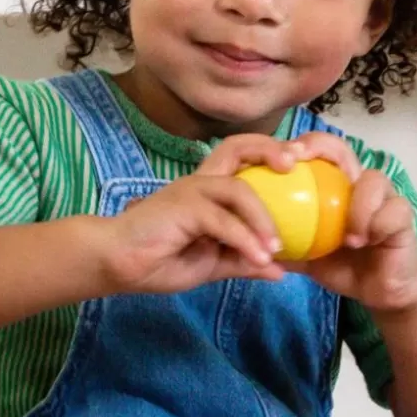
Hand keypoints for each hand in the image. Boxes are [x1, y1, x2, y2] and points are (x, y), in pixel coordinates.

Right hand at [97, 134, 298, 294]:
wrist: (116, 263)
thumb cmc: (160, 258)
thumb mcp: (213, 263)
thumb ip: (244, 261)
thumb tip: (280, 271)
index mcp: (211, 189)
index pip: (243, 156)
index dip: (271, 153)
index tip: (300, 168)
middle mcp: (202, 181)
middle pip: (238, 146)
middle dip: (271, 149)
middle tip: (295, 167)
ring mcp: (191, 190)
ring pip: (238, 189)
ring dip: (264, 219)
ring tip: (277, 248)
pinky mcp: (182, 207)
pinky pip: (221, 221)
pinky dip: (244, 240)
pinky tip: (259, 259)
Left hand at [287, 133, 416, 312]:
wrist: (382, 292)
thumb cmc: (344, 267)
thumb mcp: (306, 256)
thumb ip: (282, 245)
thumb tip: (245, 243)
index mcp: (335, 187)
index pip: (317, 151)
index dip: (299, 146)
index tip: (278, 158)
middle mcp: (359, 184)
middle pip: (343, 149)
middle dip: (320, 148)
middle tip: (298, 162)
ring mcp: (385, 198)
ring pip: (374, 179)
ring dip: (356, 206)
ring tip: (346, 237)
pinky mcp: (404, 217)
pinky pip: (393, 211)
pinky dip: (375, 224)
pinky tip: (361, 243)